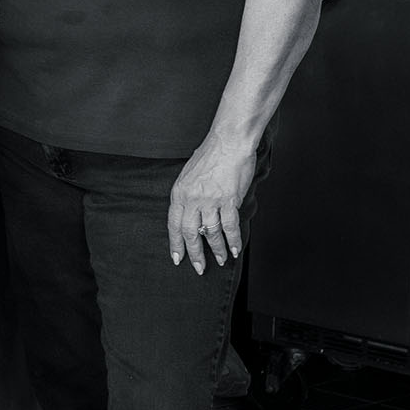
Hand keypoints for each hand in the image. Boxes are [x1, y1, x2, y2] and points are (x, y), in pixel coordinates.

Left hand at [168, 133, 253, 273]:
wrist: (228, 142)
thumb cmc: (210, 155)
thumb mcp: (188, 175)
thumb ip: (187, 194)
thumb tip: (190, 211)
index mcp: (179, 193)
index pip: (173, 225)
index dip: (176, 244)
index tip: (178, 258)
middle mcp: (192, 199)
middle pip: (190, 233)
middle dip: (194, 254)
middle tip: (199, 268)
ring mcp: (210, 200)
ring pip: (211, 233)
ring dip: (217, 249)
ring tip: (221, 260)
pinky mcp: (229, 200)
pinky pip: (230, 226)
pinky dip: (233, 240)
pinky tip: (236, 250)